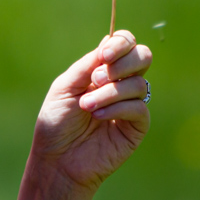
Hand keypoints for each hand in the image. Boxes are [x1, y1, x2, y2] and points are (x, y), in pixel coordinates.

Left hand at [32, 30, 151, 193]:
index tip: (103, 56)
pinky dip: (117, 108)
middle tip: (97, 78)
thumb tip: (110, 41)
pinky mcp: (137, 127)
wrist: (57, 159)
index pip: (124, 44)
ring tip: (86, 107)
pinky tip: (98, 117)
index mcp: (102, 70)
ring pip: (138, 84)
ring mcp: (130, 105)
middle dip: (123, 63)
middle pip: (143, 56)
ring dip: (109, 93)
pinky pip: (139, 108)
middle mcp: (120, 84)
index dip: (120, 44)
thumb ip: (87, 65)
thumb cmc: (56, 123)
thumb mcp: (65, 86)